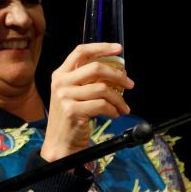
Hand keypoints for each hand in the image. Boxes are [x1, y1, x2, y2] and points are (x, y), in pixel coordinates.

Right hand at [40, 42, 134, 161]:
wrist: (60, 144)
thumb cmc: (71, 119)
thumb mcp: (74, 94)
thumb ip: (88, 80)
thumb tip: (116, 71)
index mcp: (60, 74)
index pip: (81, 52)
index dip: (101, 47)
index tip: (119, 49)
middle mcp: (60, 82)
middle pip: (95, 67)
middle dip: (117, 75)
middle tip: (130, 83)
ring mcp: (65, 96)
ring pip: (102, 88)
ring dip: (118, 99)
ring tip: (123, 107)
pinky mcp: (72, 111)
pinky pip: (102, 105)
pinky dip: (113, 109)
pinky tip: (115, 114)